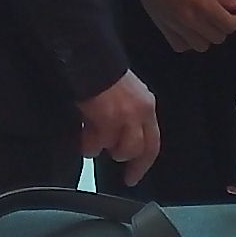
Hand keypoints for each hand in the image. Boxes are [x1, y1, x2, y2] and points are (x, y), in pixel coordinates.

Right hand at [78, 71, 160, 186]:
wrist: (90, 59)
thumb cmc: (103, 75)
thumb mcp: (125, 95)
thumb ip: (128, 116)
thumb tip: (119, 139)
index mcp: (146, 105)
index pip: (153, 143)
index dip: (143, 163)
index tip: (133, 177)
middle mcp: (141, 112)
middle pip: (138, 150)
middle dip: (122, 156)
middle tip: (109, 155)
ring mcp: (125, 117)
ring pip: (119, 150)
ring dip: (103, 147)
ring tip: (92, 137)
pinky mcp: (107, 119)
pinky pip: (97, 144)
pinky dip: (87, 144)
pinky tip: (83, 133)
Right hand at [130, 0, 235, 52]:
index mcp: (205, 6)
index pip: (229, 26)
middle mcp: (192, 20)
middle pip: (217, 38)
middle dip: (222, 28)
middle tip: (220, 17)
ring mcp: (176, 26)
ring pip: (200, 46)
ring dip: (206, 37)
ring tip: (205, 25)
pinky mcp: (163, 29)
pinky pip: (180, 46)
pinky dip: (187, 42)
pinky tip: (189, 31)